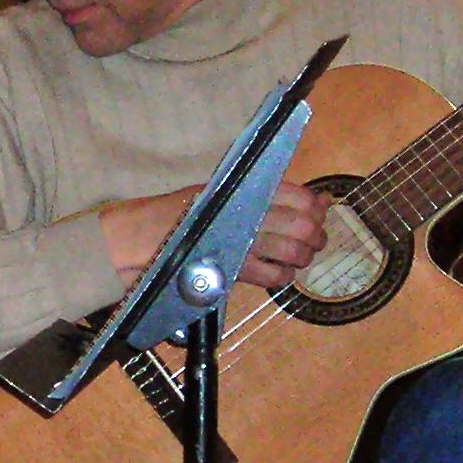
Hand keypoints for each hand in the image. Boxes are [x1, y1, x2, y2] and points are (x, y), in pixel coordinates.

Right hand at [99, 180, 329, 290]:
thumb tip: (317, 200)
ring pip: (292, 250)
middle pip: (302, 224)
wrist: (144, 236)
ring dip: (302, 257)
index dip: (316, 209)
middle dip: (315, 236)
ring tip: (298, 258)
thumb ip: (267, 194)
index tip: (317, 215)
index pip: (298, 196)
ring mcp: (242, 240)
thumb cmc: (183, 212)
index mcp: (245, 187)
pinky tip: (279, 273)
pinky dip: (282, 276)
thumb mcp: (223, 192)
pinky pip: (272, 274)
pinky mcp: (234, 267)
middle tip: (314, 241)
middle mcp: (248, 210)